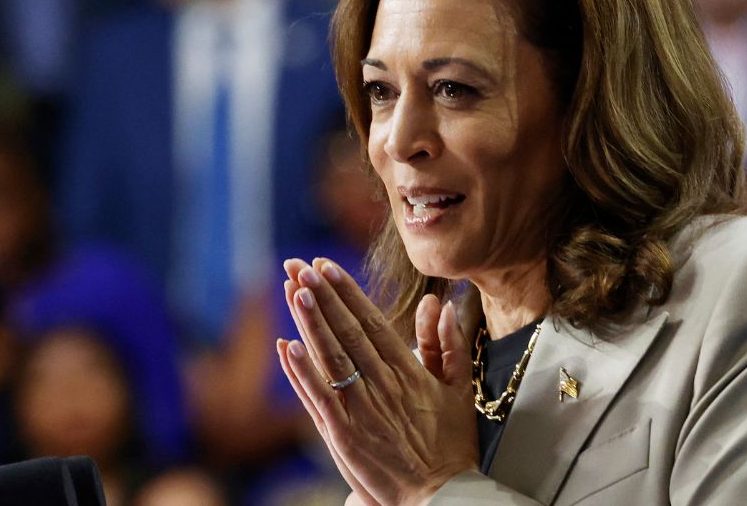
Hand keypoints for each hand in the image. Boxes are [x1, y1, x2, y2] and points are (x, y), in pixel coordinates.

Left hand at [277, 258, 477, 505]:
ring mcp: (361, 410)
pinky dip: (302, 372)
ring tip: (292, 290)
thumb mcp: (459, 390)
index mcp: (409, 371)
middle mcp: (383, 385)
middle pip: (347, 332)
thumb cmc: (451, 446)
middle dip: (323, 296)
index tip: (327, 266)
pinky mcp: (345, 436)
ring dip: (310, 322)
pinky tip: (287, 346)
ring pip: (331, 358)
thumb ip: (448, 345)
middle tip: (300, 265)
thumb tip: (439, 306)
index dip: (348, 293)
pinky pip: (319, 398)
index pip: (373, 322)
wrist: (442, 497)